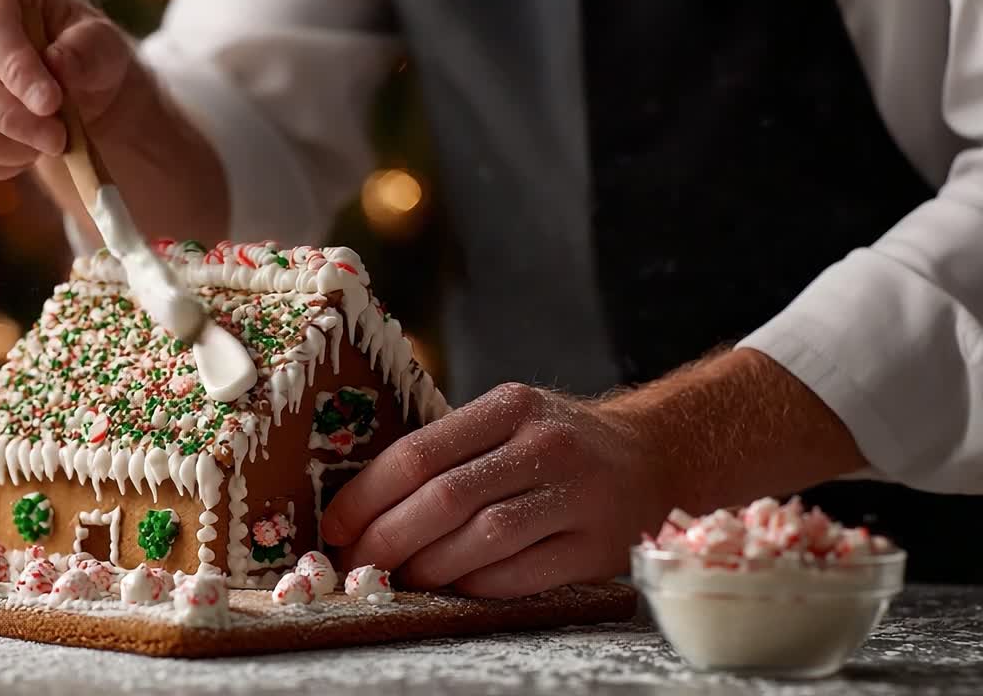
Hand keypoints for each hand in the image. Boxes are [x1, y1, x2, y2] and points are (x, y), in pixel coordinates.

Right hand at [0, 0, 143, 178]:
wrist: (68, 91)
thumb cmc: (83, 56)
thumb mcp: (103, 46)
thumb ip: (88, 51)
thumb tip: (58, 66)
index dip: (16, 69)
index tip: (51, 103)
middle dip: (8, 116)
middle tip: (57, 139)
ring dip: (0, 145)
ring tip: (43, 147)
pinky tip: (22, 156)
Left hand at [320, 382, 675, 598]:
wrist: (656, 458)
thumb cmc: (558, 443)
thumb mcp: (510, 419)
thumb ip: (450, 448)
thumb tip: (363, 503)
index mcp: (510, 406)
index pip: (419, 452)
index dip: (366, 495)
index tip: (335, 526)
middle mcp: (545, 445)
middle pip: (445, 499)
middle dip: (387, 539)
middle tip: (357, 564)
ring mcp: (576, 496)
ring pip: (481, 540)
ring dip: (427, 567)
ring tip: (399, 577)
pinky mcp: (595, 547)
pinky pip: (519, 575)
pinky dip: (474, 585)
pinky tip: (453, 586)